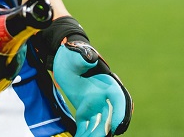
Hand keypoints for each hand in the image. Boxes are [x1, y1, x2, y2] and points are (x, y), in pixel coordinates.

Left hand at [31, 16, 132, 135]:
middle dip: (106, 129)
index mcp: (107, 83)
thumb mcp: (75, 55)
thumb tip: (90, 59)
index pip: (119, 100)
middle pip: (110, 116)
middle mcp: (104, 97)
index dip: (120, 114)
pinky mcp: (85, 110)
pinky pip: (87, 126)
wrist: (63, 59)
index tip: (116, 127)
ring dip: (95, 134)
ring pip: (100, 124)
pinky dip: (84, 134)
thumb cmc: (72, 54)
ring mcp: (95, 105)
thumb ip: (83, 57)